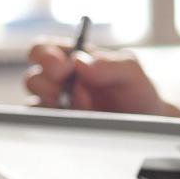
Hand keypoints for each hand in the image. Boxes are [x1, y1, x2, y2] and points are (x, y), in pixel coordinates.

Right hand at [25, 41, 179, 116]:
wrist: (147, 123)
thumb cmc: (136, 91)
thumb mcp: (130, 71)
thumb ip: (108, 63)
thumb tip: (78, 62)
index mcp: (71, 59)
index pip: (43, 50)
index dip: (45, 56)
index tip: (63, 68)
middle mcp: (60, 82)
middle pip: (32, 78)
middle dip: (47, 84)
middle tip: (64, 92)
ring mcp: (58, 107)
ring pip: (34, 104)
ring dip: (53, 105)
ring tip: (84, 108)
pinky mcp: (61, 128)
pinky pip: (44, 126)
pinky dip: (55, 123)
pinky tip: (77, 121)